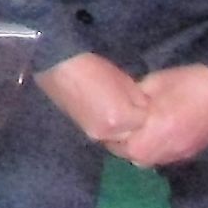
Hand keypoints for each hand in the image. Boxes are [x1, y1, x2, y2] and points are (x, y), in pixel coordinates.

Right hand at [35, 51, 149, 152]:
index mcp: (121, 118)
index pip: (145, 121)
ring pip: (120, 138)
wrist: (62, 70)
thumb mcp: (125, 82)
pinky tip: (108, 114)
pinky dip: (111, 128)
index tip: (142, 100)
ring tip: (119, 111)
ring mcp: (96, 135)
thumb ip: (138, 100)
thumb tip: (145, 110)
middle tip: (133, 108)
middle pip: (133, 134)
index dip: (145, 109)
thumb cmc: (95, 69)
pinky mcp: (87, 133)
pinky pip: (108, 135)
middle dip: (135, 123)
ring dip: (124, 128)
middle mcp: (109, 133)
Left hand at [111, 65, 207, 168]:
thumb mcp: (153, 85)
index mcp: (151, 138)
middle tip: (118, 124)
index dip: (109, 134)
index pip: (119, 146)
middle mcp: (164, 153)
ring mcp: (180, 155)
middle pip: (133, 156)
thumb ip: (134, 99)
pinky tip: (155, 131)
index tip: (105, 121)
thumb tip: (121, 105)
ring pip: (149, 159)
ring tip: (135, 127)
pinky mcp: (192, 152)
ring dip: (139, 146)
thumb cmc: (188, 82)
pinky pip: (165, 155)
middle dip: (123, 142)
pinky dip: (155, 146)